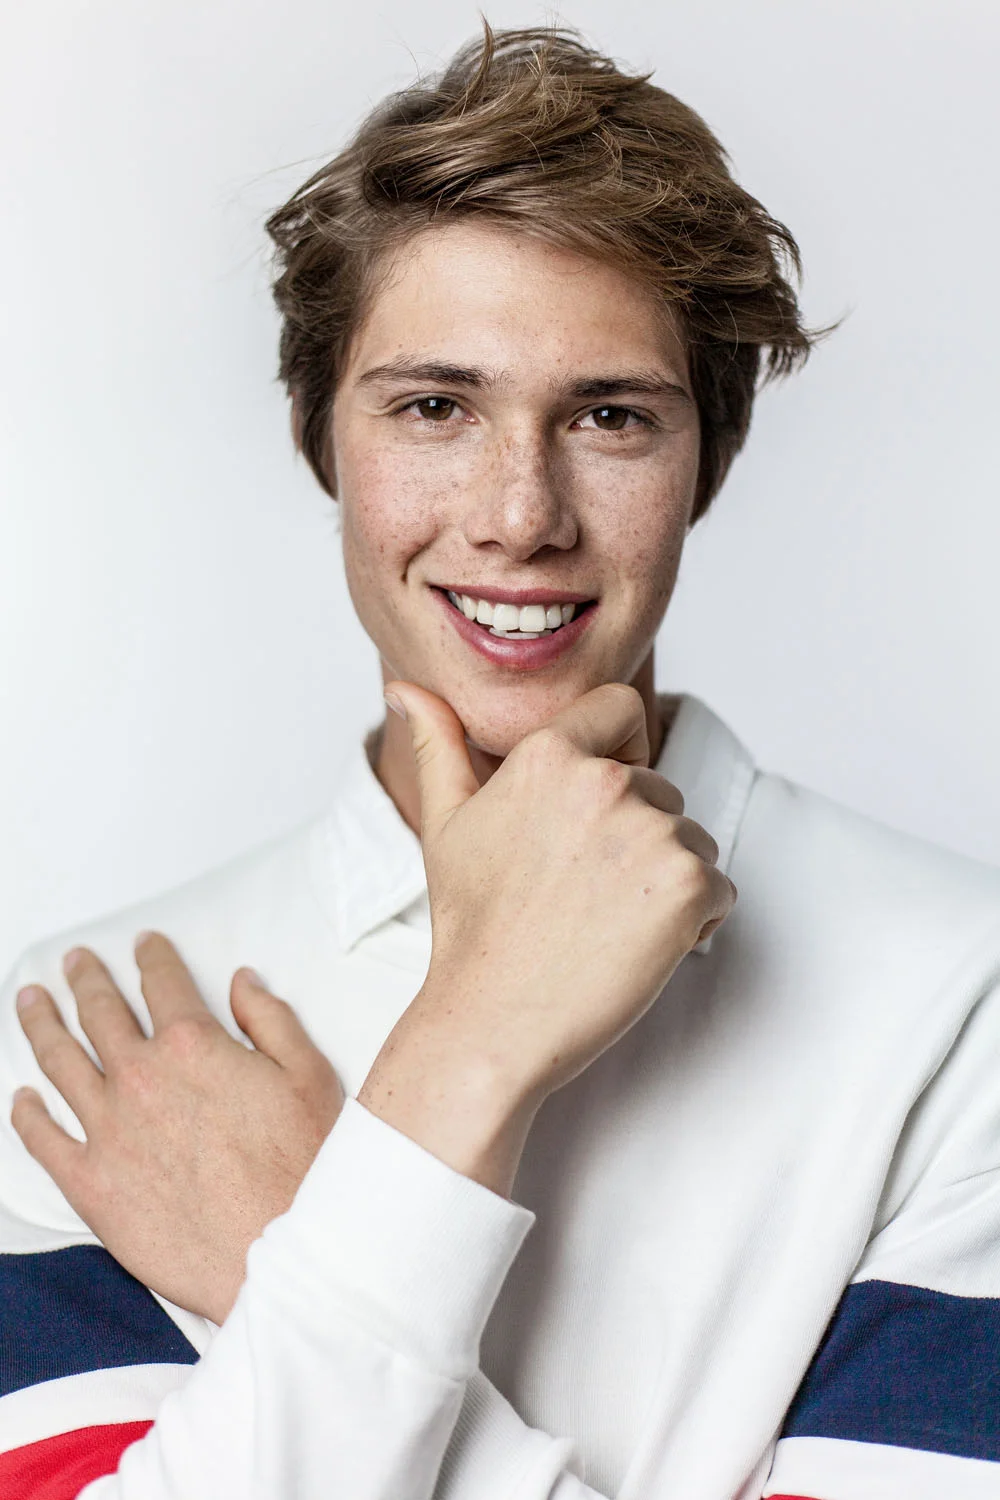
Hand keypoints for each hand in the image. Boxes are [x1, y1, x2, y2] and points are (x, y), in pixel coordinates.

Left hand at [11, 933, 342, 1322]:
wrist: (277, 1251)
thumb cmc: (299, 1168)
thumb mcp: (308, 1074)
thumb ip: (270, 1019)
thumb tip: (242, 984)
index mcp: (192, 1045)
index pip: (162, 983)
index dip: (152, 957)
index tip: (144, 945)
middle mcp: (141, 1078)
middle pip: (100, 1013)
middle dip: (86, 979)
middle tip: (75, 962)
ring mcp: (108, 1130)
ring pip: (60, 1062)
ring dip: (41, 1025)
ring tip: (31, 1003)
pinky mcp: (90, 1184)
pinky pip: (42, 1140)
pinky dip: (25, 1114)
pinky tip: (21, 1098)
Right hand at [360, 681, 735, 1195]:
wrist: (495, 1019)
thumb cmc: (472, 926)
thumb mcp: (446, 824)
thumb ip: (438, 745)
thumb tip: (403, 689)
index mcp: (550, 754)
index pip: (621, 708)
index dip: (617, 751)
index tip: (590, 812)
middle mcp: (606, 781)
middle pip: (660, 787)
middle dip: (636, 836)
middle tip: (582, 894)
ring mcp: (652, 832)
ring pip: (692, 839)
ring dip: (664, 880)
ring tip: (604, 922)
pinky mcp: (687, 885)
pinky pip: (718, 890)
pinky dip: (692, 921)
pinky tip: (635, 948)